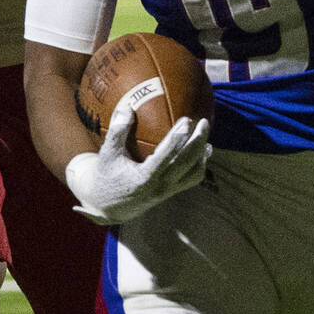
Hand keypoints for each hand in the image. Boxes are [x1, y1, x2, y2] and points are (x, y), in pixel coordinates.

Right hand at [65, 103, 211, 223]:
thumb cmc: (107, 174)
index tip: (186, 120)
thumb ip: (117, 130)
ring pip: (193, 173)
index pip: (167, 155)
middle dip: (198, 142)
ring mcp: (168, 191)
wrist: (108, 206)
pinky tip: (202, 152)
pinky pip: (191, 180)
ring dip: (202, 154)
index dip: (178, 138)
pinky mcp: (171, 193)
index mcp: (145, 177)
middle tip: (204, 122)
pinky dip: (199, 165)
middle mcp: (160, 186)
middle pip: (187, 163)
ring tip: (206, 137)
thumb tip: (127, 107)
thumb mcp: (108, 153)